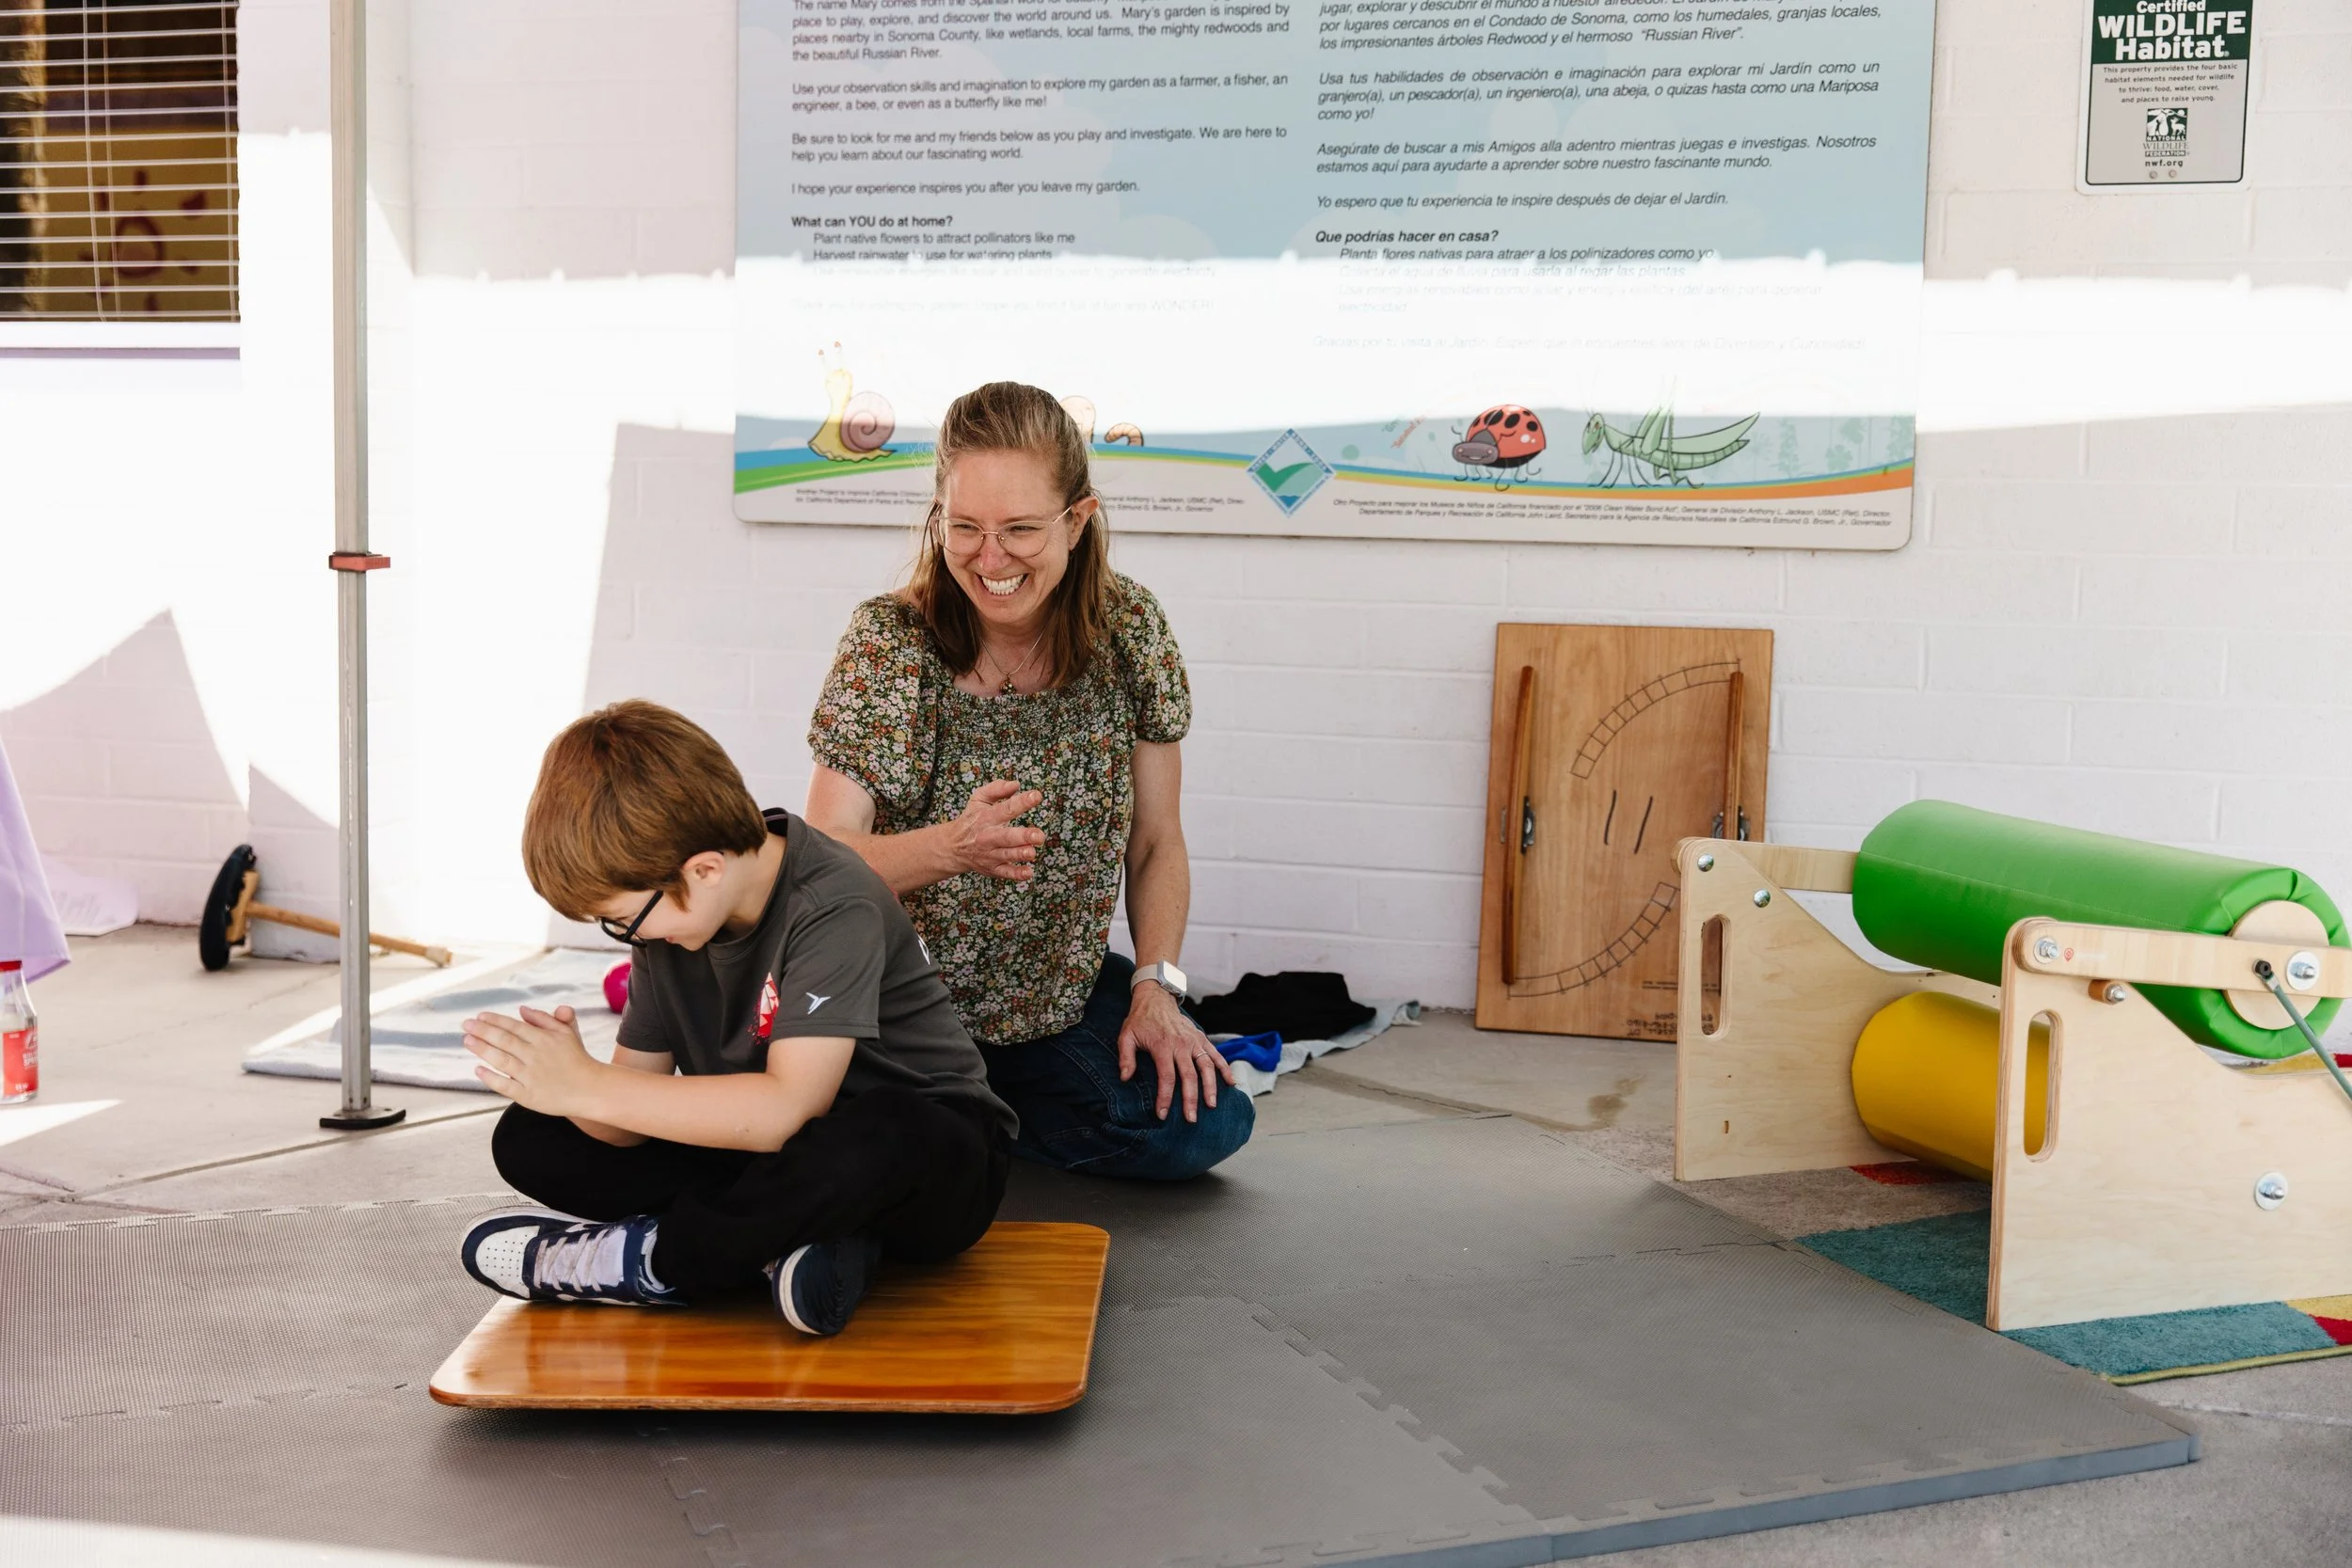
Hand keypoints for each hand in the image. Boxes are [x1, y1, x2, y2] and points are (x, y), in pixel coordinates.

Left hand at [461, 1004, 602, 1117]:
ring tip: (467, 1041)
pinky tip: (478, 1070)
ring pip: (501, 1060)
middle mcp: (536, 1055)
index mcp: (544, 1039)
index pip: (514, 1026)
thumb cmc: (577, 1059)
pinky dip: (490, 1078)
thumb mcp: (566, 1033)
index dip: (495, 1020)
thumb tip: (522, 1010)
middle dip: (482, 1031)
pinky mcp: (529, 1096)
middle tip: (465, 1025)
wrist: (591, 1089)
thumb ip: (545, 1019)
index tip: (479, 1016)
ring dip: (482, 1050)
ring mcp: (531, 1076)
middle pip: (504, 1040)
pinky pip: (505, 1086)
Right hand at [944, 779, 1044, 881]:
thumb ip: (997, 789)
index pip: (1006, 808)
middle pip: (1006, 837)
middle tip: (1039, 835)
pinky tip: (1028, 872)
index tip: (1036, 796)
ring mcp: (990, 854)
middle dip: (1023, 836)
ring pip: (1006, 855)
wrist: (952, 847)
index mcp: (987, 817)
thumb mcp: (978, 799)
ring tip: (1032, 852)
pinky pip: (1005, 873)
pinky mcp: (993, 869)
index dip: (1022, 802)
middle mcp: (988, 836)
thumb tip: (1016, 784)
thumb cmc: (971, 819)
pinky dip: (1016, 874)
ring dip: (1020, 854)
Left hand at [1117, 979, 1233, 1122]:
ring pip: (1206, 1067)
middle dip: (1190, 1099)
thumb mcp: (1126, 1036)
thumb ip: (1125, 1057)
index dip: (1165, 1097)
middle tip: (1191, 1119)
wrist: (1156, 998)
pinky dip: (1225, 1068)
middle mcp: (1181, 1044)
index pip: (1166, 1077)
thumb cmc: (1140, 1021)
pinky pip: (1216, 1055)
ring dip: (1210, 1087)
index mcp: (1162, 1046)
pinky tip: (1231, 1083)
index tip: (1162, 1114)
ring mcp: (1194, 1041)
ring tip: (1212, 1105)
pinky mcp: (1202, 1038)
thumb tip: (1125, 1078)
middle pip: (1189, 1076)